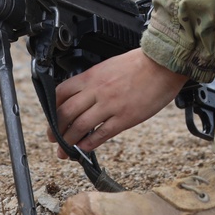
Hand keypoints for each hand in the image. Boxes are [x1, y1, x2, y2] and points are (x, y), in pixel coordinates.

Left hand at [48, 48, 187, 157]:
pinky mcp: (125, 118)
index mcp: (92, 76)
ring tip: (64, 150)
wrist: (163, 64)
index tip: (51, 118)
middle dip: (55, 129)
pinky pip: (101, 134)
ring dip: (68, 141)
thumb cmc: (140, 64)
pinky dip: (89, 144)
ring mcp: (110, 105)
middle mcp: (97, 90)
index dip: (51, 108)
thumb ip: (94, 81)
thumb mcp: (109, 66)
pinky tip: (84, 149)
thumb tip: (81, 96)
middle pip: (66, 113)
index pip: (61, 93)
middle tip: (53, 138)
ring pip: (80, 126)